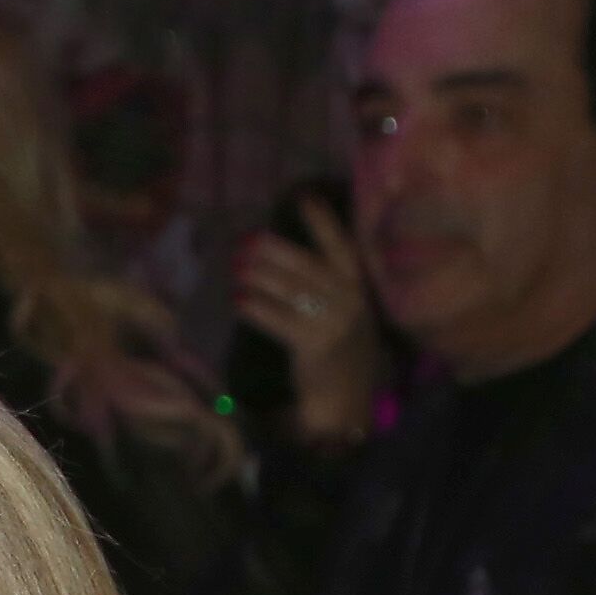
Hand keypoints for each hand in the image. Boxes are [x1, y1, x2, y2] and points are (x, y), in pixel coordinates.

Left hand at [231, 197, 381, 450]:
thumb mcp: (341, 311)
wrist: (347, 398)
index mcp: (359, 287)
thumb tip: (278, 257)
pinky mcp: (315, 346)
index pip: (342, 246)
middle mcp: (350, 300)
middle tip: (246, 239)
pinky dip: (258, 309)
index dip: (323, 221)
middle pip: (308, 266)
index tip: (303, 196)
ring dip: (261, 276)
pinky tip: (239, 301)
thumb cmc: (339, 350)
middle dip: (276, 250)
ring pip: (293, 291)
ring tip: (236, 267)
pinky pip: (281, 322)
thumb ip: (322, 284)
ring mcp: (334, 323)